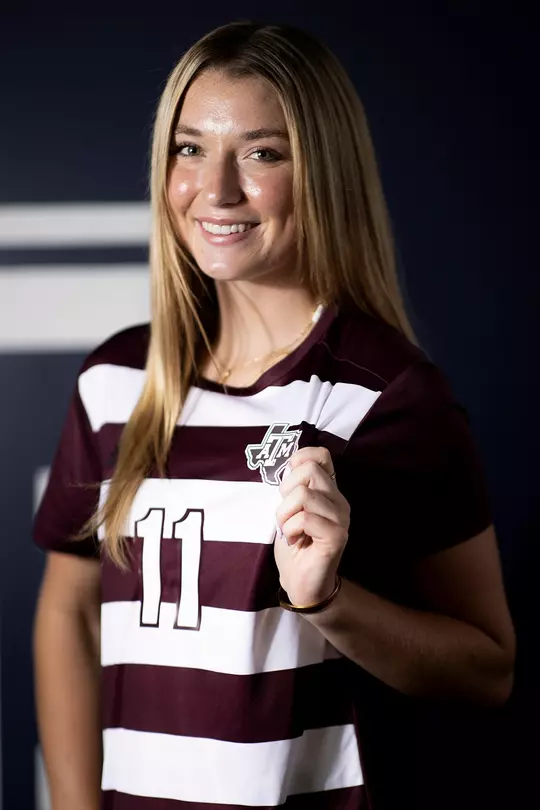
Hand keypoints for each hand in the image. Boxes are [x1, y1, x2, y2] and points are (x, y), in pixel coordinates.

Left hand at [274, 446, 350, 606]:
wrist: (301, 584)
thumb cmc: (294, 545)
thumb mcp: (289, 509)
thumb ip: (293, 487)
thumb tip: (288, 463)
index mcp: (328, 491)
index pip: (321, 455)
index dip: (299, 460)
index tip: (288, 486)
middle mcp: (339, 500)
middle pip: (308, 470)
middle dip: (286, 490)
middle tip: (287, 515)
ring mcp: (341, 518)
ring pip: (304, 493)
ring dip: (285, 513)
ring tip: (288, 529)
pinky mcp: (337, 536)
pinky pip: (305, 518)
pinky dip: (290, 529)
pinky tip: (294, 540)